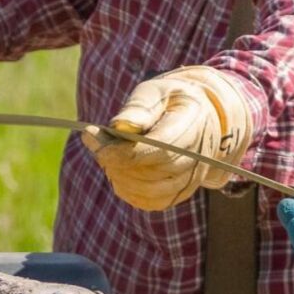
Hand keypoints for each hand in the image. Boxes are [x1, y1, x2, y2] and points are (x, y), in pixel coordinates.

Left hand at [79, 66, 252, 211]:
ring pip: (150, 191)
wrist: (198, 120)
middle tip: (95, 143)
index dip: (125, 152)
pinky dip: (127, 190)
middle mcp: (198, 157)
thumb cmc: (170, 102)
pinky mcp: (180, 193)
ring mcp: (191, 179)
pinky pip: (151, 202)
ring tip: (107, 154)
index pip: (161, 149)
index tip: (97, 143)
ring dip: (120, 176)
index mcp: (192, 126)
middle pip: (153, 172)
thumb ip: (139, 107)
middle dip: (117, 162)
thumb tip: (120, 126)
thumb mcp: (156, 91)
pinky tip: (117, 171)